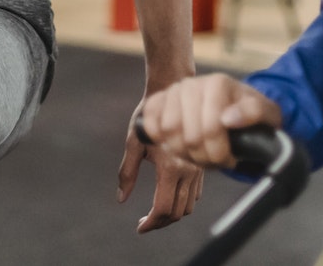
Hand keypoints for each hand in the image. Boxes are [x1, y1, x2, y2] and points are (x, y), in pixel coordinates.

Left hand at [118, 98, 203, 232]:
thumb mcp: (133, 143)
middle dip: (160, 222)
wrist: (173, 94)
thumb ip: (126, 173)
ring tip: (155, 213)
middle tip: (144, 223)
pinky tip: (169, 197)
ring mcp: (197, 168)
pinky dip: (183, 202)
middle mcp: (188, 170)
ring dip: (172, 214)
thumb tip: (121, 199)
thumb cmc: (149, 118)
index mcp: (171, 166)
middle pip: (177, 212)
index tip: (139, 227)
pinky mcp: (202, 166)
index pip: (163, 208)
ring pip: (188, 205)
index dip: (151, 223)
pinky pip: (195, 194)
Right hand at [138, 74, 283, 168]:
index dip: (219, 154)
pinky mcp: (159, 100)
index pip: (210, 129)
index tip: (230, 160)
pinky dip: (159, 139)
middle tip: (215, 161)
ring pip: (168, 132)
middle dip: (203, 157)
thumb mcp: (266, 112)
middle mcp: (193, 84)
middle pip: (189, 136)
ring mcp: (174, 91)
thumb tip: (228, 119)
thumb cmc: (250, 112)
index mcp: (218, 84)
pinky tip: (177, 145)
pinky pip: (149, 122)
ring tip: (199, 154)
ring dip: (183, 152)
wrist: (233, 102)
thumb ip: (254, 112)